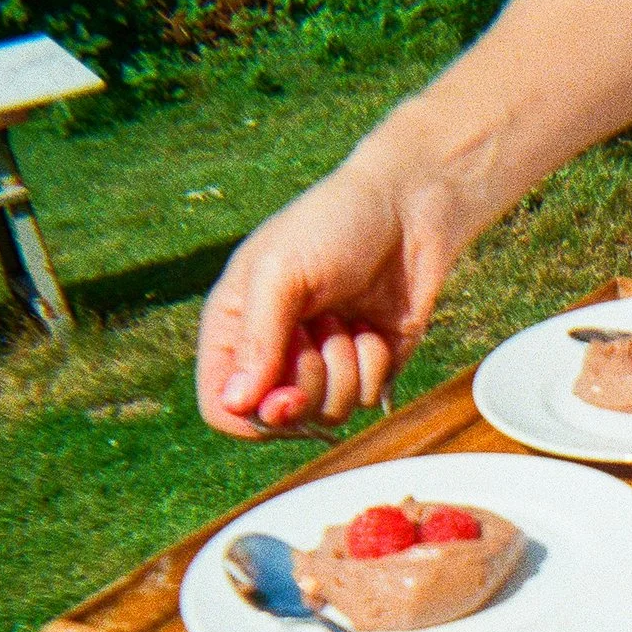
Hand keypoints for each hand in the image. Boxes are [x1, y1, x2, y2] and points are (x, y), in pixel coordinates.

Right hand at [195, 162, 455, 438]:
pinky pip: (367, 400)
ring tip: (347, 317)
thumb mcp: (281, 272)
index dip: (253, 415)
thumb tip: (236, 404)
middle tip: (322, 326)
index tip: (285, 394)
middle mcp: (276, 354)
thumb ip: (257, 339)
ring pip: (329, 415)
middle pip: (281, 420)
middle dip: (310, 380)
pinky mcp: (367, 369)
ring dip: (346, 367)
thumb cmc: (333, 224)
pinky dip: (374, 363)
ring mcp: (323, 365)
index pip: (223, 408)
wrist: (408, 210)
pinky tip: (372, 324)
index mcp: (236, 329)